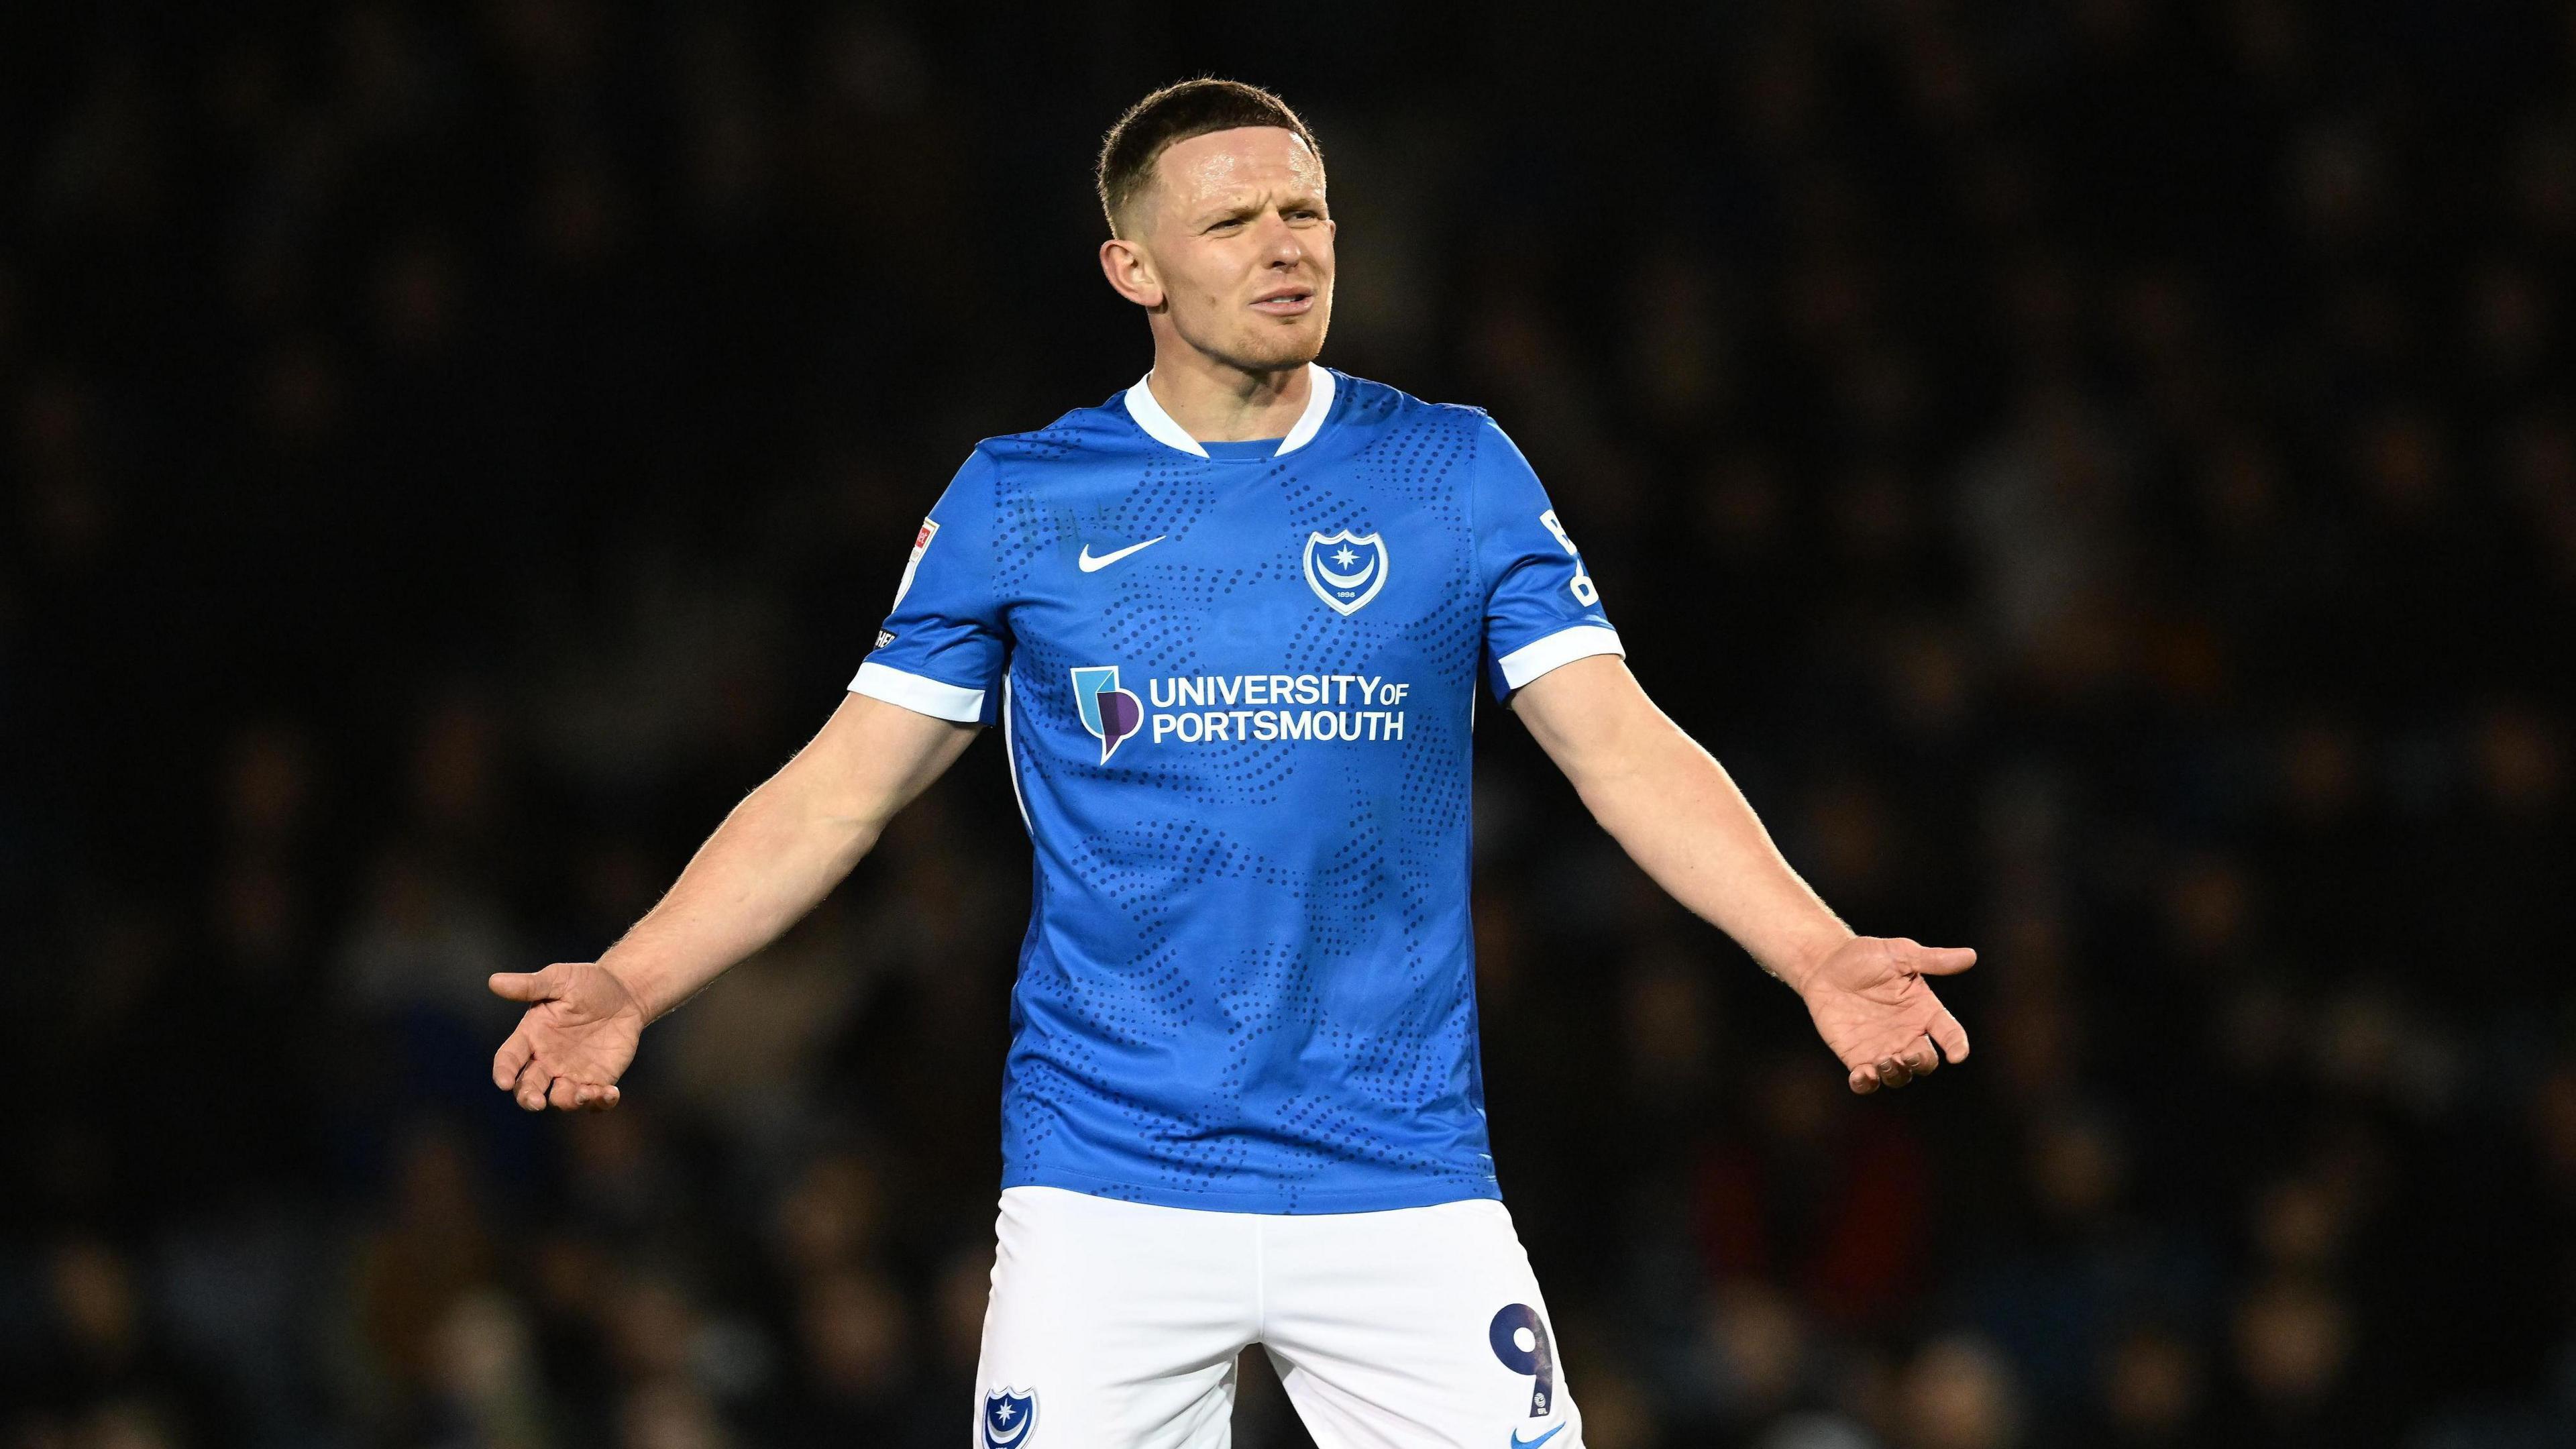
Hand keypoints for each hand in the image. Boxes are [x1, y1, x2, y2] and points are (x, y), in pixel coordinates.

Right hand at [488, 963, 647, 1111]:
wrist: (625, 993)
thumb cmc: (587, 983)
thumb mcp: (559, 979)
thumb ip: (529, 985)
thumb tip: (493, 981)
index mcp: (531, 1036)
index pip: (509, 1059)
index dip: (504, 1071)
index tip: (504, 1082)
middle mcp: (547, 1060)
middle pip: (529, 1087)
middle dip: (529, 1098)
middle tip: (536, 1102)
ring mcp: (572, 1073)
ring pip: (562, 1098)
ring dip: (569, 1101)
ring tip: (583, 1093)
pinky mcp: (598, 1080)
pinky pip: (595, 1100)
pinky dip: (601, 1103)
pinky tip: (610, 1094)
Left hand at [1791, 936, 1973, 1093]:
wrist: (1825, 965)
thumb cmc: (1865, 956)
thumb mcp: (1900, 954)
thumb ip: (1932, 960)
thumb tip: (1971, 956)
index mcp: (1924, 1011)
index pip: (1950, 1033)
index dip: (1957, 1046)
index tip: (1957, 1055)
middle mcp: (1907, 1034)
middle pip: (1925, 1061)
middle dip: (1921, 1063)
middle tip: (1906, 1054)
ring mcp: (1882, 1048)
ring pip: (1899, 1076)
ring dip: (1896, 1074)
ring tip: (1884, 1061)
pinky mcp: (1856, 1057)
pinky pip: (1867, 1081)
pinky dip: (1866, 1084)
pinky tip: (1862, 1075)